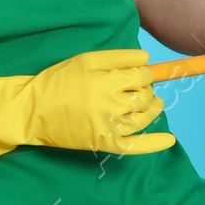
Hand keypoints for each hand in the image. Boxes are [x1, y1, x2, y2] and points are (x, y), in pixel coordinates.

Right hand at [0, 48, 176, 166]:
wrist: (34, 111)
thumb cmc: (58, 81)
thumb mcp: (85, 60)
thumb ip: (117, 58)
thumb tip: (146, 59)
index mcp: (109, 82)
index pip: (141, 77)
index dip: (143, 74)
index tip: (137, 74)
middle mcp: (113, 106)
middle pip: (144, 97)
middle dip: (146, 90)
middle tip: (138, 88)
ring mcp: (110, 127)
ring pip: (143, 118)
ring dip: (153, 109)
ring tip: (153, 103)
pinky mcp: (105, 144)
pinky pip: (135, 146)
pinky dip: (154, 144)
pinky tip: (169, 140)